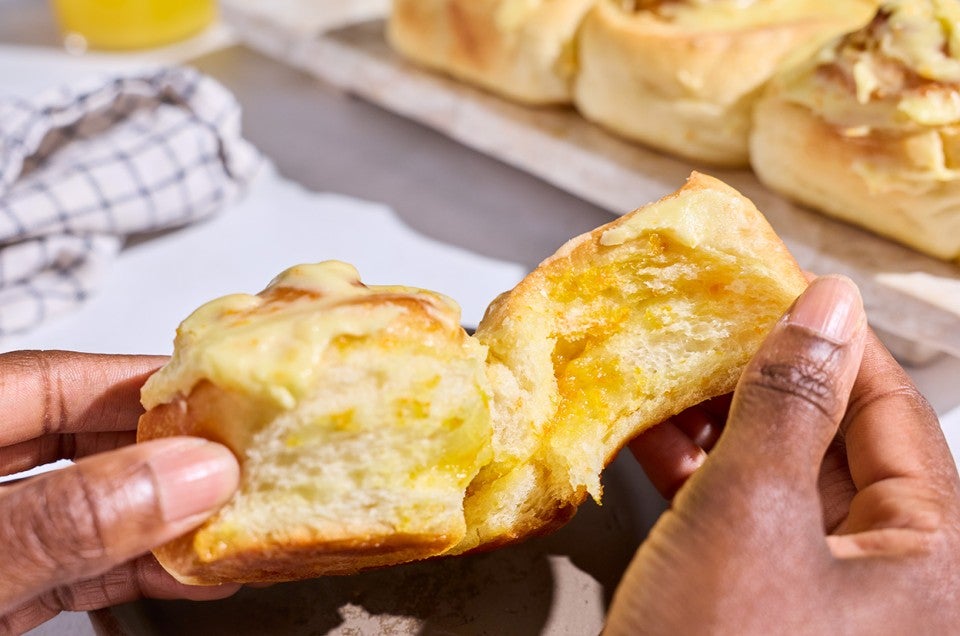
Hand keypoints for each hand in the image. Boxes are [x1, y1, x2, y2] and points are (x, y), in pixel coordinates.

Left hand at [0, 351, 239, 633]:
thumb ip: (74, 517)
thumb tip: (193, 475)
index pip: (52, 381)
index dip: (141, 381)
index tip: (221, 394)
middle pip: (78, 441)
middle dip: (165, 454)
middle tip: (240, 461)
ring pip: (83, 511)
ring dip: (160, 521)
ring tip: (231, 523)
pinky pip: (71, 568)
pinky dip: (129, 571)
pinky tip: (186, 574)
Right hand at [611, 275, 959, 633]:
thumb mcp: (751, 513)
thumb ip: (790, 401)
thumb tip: (829, 304)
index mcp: (928, 560)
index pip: (891, 409)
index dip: (829, 338)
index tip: (770, 284)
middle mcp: (887, 576)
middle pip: (832, 441)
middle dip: (757, 378)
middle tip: (705, 326)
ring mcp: (820, 592)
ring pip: (777, 476)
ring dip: (715, 423)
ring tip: (666, 374)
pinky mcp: (759, 603)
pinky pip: (739, 518)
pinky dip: (695, 475)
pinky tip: (650, 436)